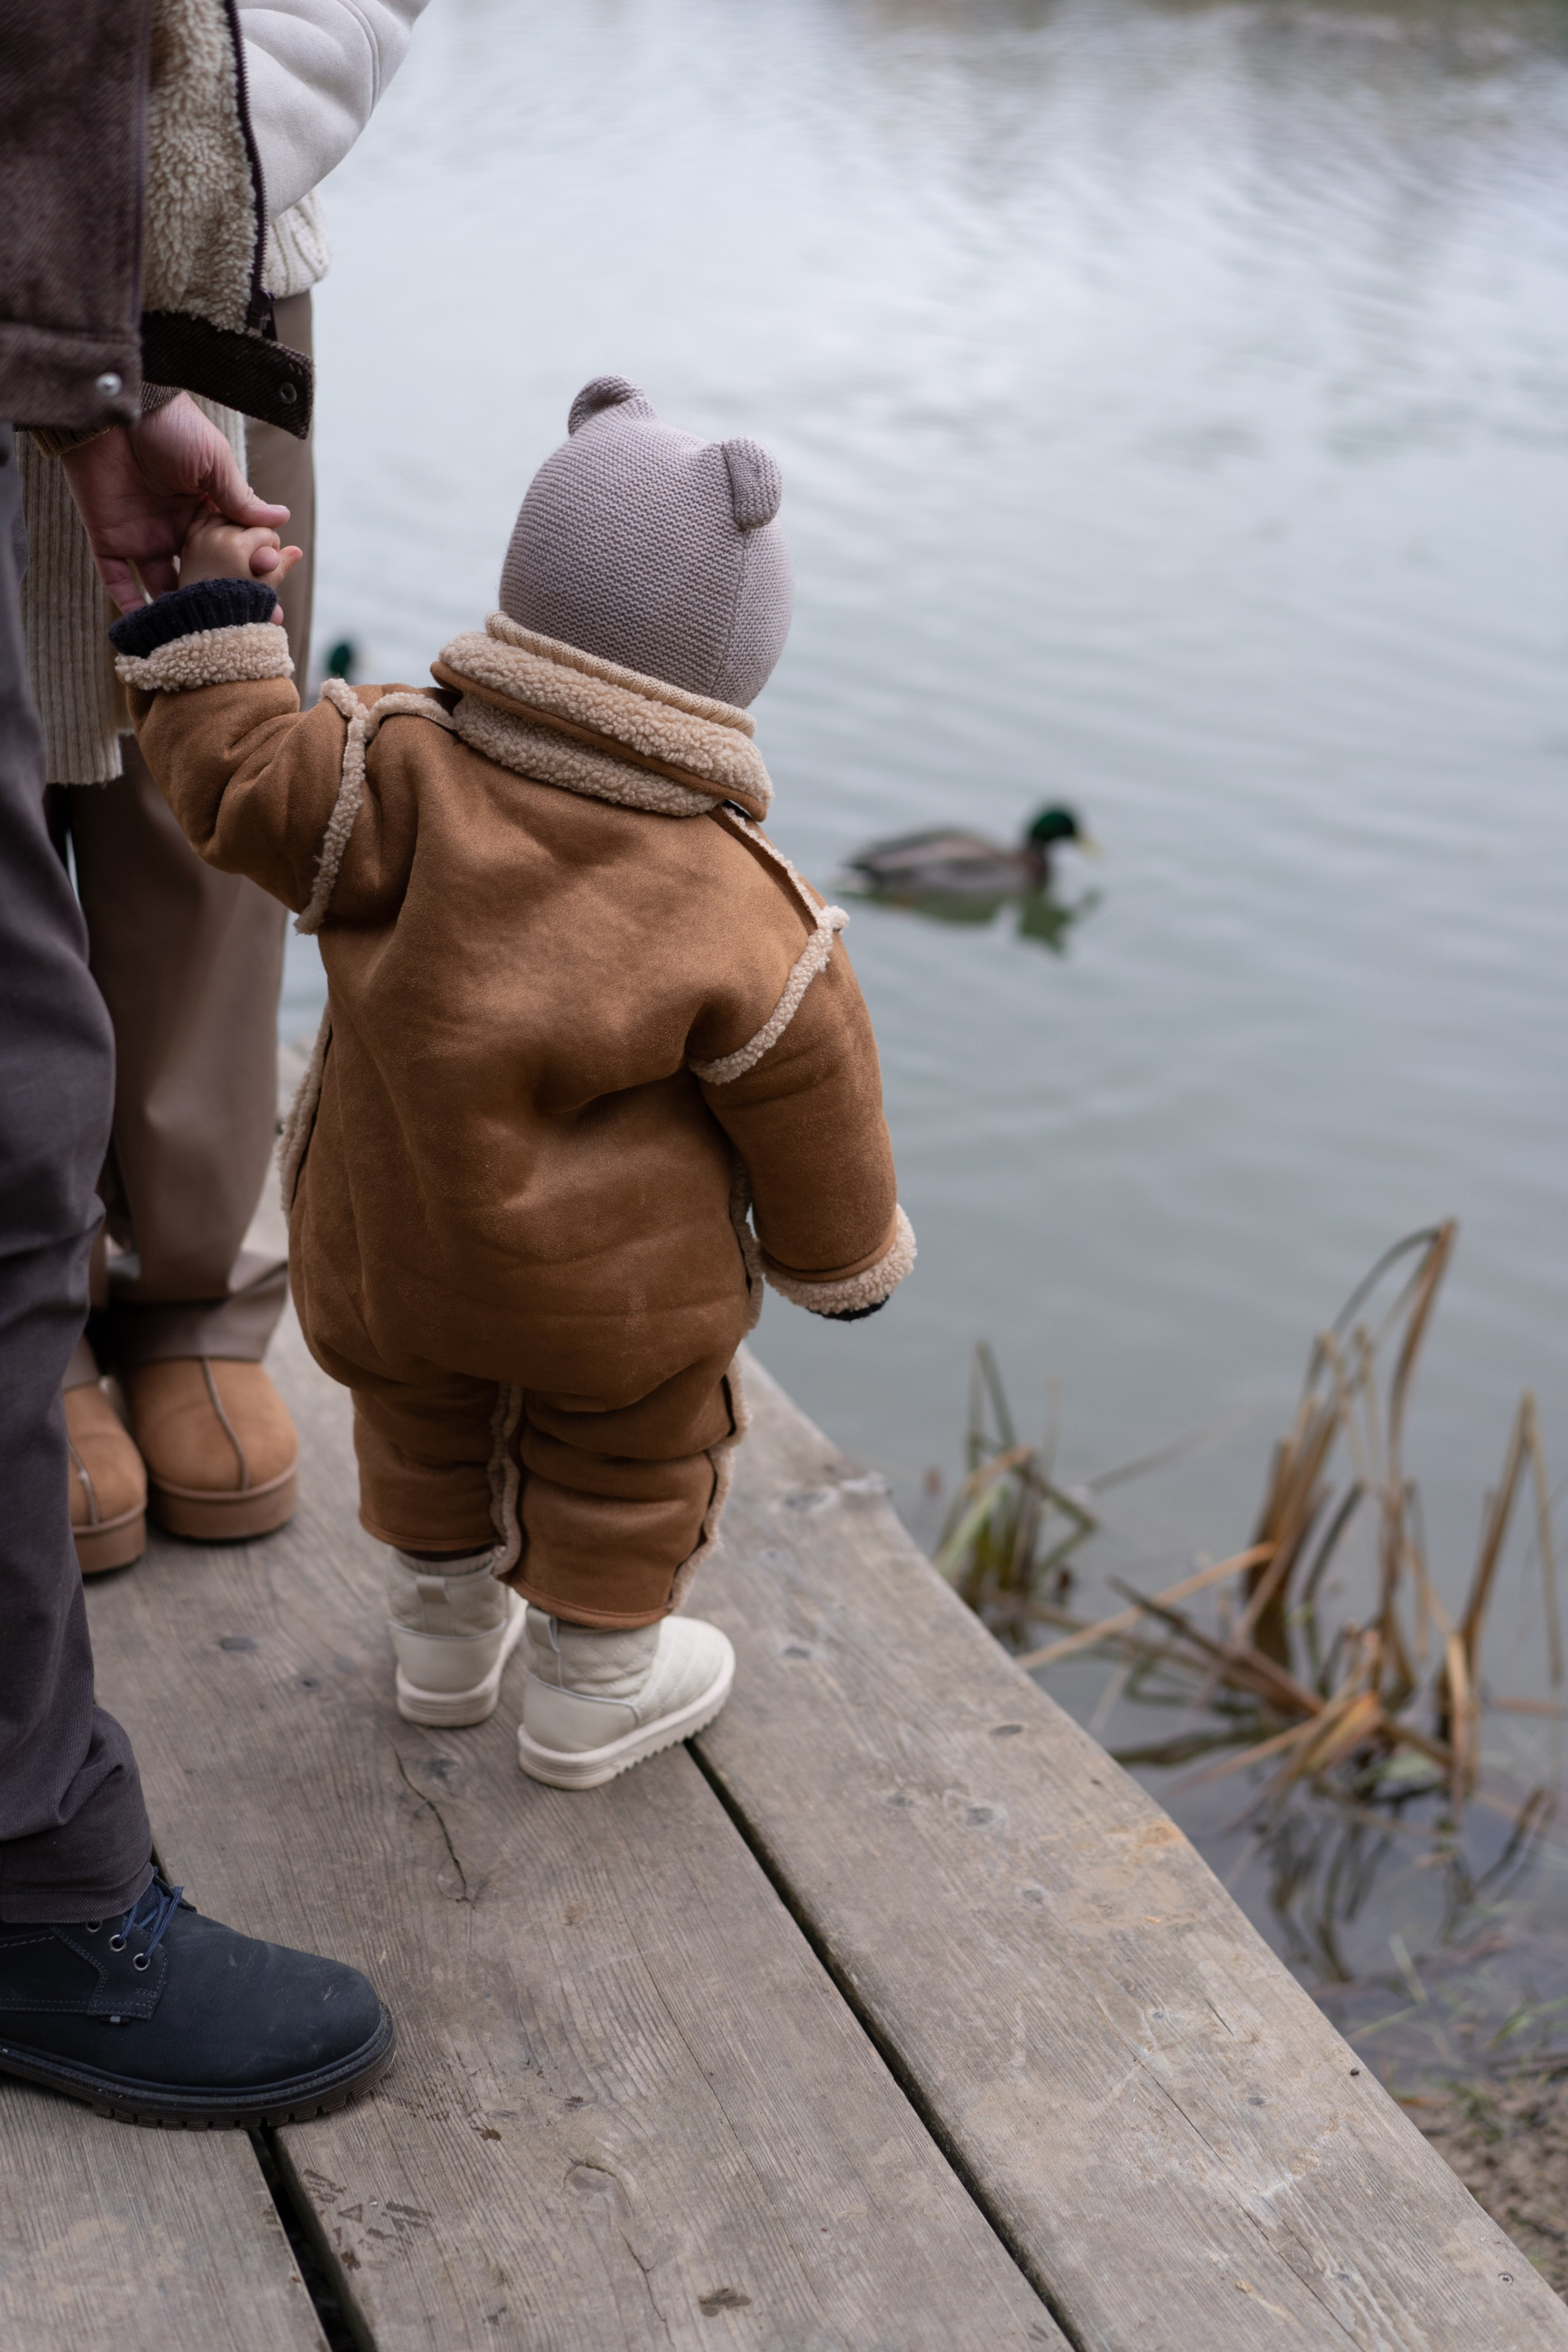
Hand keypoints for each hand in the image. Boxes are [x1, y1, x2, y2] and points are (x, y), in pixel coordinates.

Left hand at [61, 392, 289, 611]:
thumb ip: (240, 498)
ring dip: (178, 613)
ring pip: (162, 587)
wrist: (114, 410)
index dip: (247, 576)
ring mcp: (142, 536)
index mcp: (204, 509)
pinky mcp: (108, 539)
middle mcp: (176, 528)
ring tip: (199, 639)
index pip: (230, 551)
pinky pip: (118, 582)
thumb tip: (282, 519)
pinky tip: (150, 632)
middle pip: (200, 575)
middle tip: (241, 630)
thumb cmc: (168, 426)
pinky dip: (130, 607)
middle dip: (219, 603)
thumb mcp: (213, 461)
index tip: (268, 601)